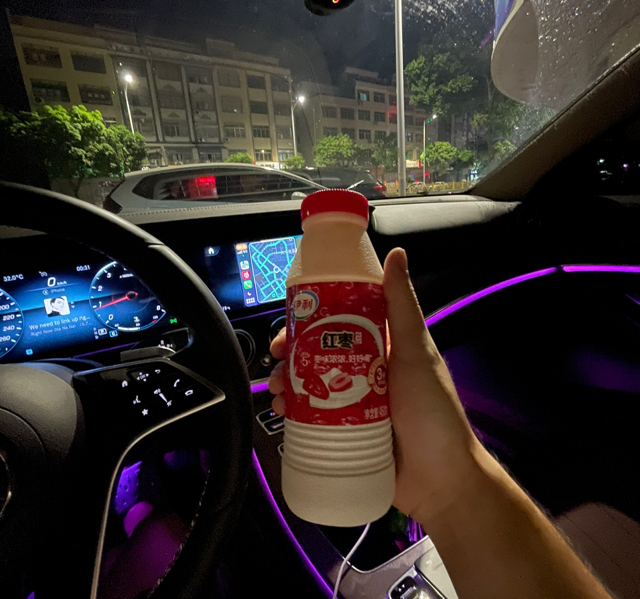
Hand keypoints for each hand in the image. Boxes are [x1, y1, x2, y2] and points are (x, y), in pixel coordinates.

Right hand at [269, 248, 485, 525]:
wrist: (440, 480)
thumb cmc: (432, 410)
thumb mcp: (416, 352)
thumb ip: (402, 305)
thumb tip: (395, 253)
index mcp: (380, 347)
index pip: (338, 323)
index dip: (311, 318)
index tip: (290, 319)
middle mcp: (363, 371)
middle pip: (317, 354)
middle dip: (290, 354)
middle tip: (275, 359)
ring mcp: (351, 404)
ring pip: (309, 384)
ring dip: (286, 382)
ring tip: (275, 389)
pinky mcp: (343, 433)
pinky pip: (311, 417)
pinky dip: (293, 411)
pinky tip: (282, 412)